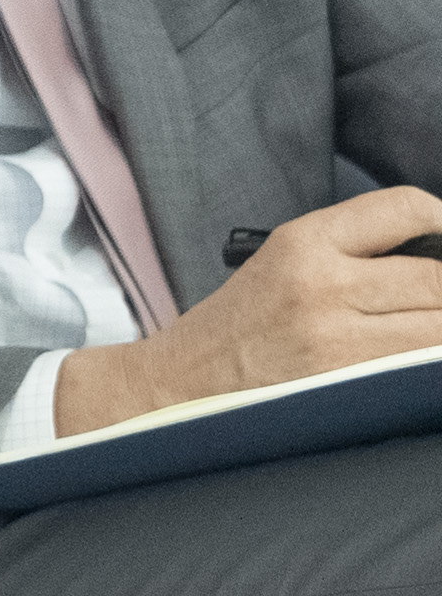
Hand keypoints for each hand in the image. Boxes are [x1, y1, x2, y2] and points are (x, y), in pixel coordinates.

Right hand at [53, 186, 441, 436]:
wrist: (180, 385)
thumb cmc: (237, 329)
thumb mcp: (282, 264)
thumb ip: (354, 253)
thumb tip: (437, 258)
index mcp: (302, 241)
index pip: (404, 208)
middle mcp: (321, 282)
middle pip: (438, 278)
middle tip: (431, 303)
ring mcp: (337, 337)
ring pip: (438, 327)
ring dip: (438, 332)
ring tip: (420, 335)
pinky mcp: (347, 386)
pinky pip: (421, 370)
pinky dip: (426, 365)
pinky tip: (412, 366)